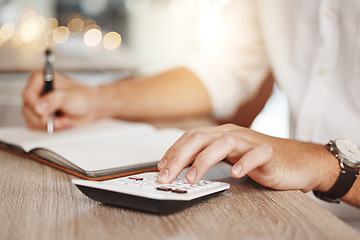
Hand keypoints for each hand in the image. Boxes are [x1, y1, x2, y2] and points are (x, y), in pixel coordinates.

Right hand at [22, 70, 100, 130]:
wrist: (92, 108)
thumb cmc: (84, 97)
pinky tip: (63, 123)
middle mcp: (37, 92)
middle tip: (61, 119)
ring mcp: (38, 105)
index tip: (46, 113)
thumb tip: (39, 107)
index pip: (28, 95)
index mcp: (40, 79)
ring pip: (32, 121)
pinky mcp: (41, 116)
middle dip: (46, 118)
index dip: (36, 106)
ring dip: (51, 124)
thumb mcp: (70, 97)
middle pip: (28, 110)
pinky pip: (37, 127)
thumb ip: (54, 100)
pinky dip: (51, 128)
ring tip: (66, 120)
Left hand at [157, 124, 338, 192]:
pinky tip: (236, 174)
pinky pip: (258, 155)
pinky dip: (245, 163)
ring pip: (225, 143)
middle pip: (201, 138)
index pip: (191, 138)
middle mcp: (233, 134)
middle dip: (180, 157)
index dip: (173, 151)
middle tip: (166, 176)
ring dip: (204, 161)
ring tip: (192, 179)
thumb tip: (179, 168)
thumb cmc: (260, 159)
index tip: (160, 168)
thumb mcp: (229, 157)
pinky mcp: (270, 154)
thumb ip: (207, 158)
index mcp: (221, 134)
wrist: (297, 160)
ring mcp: (251, 142)